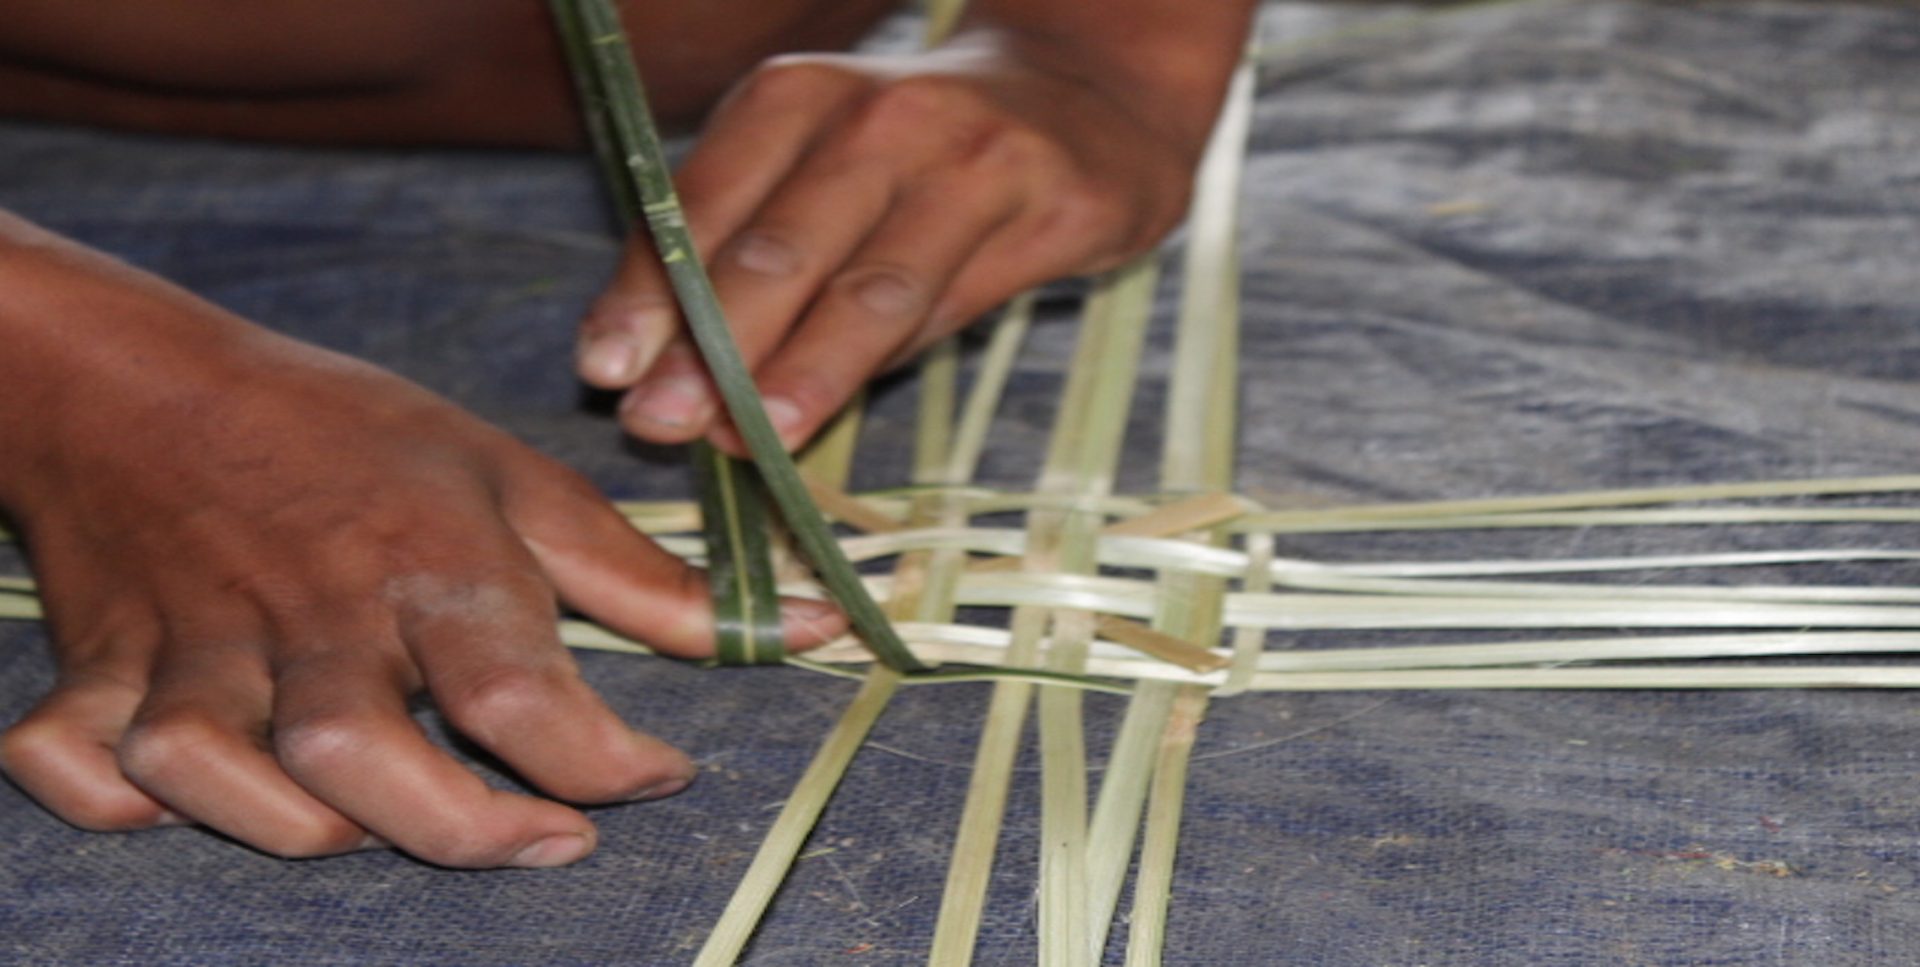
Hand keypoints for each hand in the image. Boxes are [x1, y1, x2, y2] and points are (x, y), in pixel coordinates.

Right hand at [0, 231, 842, 865]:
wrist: (147, 385)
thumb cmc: (351, 437)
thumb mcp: (514, 482)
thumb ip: (643, 580)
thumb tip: (797, 629)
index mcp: (426, 559)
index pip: (519, 693)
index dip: (605, 765)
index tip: (659, 778)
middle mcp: (312, 609)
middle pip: (361, 756)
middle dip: (458, 831)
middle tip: (546, 840)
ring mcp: (192, 641)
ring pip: (213, 769)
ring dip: (296, 825)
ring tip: (382, 815)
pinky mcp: (97, 666)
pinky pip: (75, 761)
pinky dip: (113, 799)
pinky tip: (187, 796)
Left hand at [572, 38, 1198, 451]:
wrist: (1085, 98)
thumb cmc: (920, 151)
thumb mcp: (820, 167)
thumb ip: (746, 253)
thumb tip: (657, 376)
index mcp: (798, 95)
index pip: (703, 202)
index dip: (648, 292)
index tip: (603, 369)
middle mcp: (881, 116)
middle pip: (780, 245)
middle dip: (711, 346)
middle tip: (657, 422)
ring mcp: (972, 159)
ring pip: (871, 288)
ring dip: (800, 374)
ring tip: (745, 440)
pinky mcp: (1050, 205)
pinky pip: (955, 303)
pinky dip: (888, 364)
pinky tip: (838, 412)